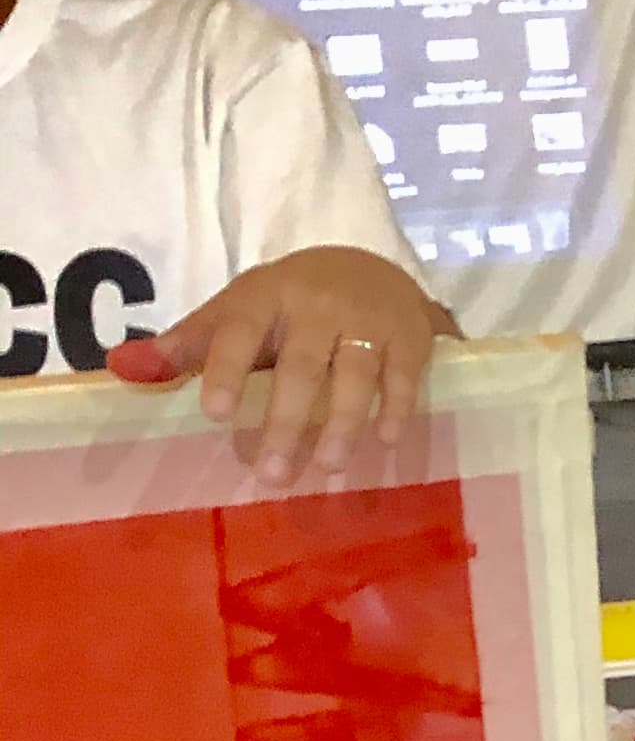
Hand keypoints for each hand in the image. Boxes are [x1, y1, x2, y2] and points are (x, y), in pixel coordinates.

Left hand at [107, 248, 453, 484]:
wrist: (371, 266)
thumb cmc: (289, 302)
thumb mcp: (236, 311)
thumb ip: (187, 345)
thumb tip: (120, 370)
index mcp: (266, 294)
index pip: (242, 329)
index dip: (228, 369)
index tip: (218, 415)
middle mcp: (318, 303)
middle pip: (302, 364)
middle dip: (287, 420)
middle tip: (273, 474)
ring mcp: (367, 318)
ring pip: (355, 372)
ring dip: (342, 422)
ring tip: (329, 466)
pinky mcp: (409, 335)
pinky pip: (404, 374)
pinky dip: (396, 407)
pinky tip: (384, 440)